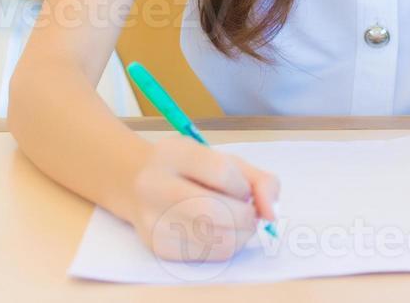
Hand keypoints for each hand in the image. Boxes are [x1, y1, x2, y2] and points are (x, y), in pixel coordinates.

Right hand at [127, 135, 280, 262]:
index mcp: (173, 154)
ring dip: (239, 235)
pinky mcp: (156, 245)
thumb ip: (260, 180)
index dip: (243, 186)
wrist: (136, 183)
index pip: (221, 172)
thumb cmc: (190, 169)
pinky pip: (205, 255)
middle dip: (245, 217)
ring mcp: (152, 218)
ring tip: (235, 222)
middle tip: (248, 213)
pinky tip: (218, 233)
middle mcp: (154, 186)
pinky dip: (223, 246)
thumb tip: (273, 214)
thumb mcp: (224, 159)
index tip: (244, 190)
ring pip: (212, 239)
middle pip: (214, 212)